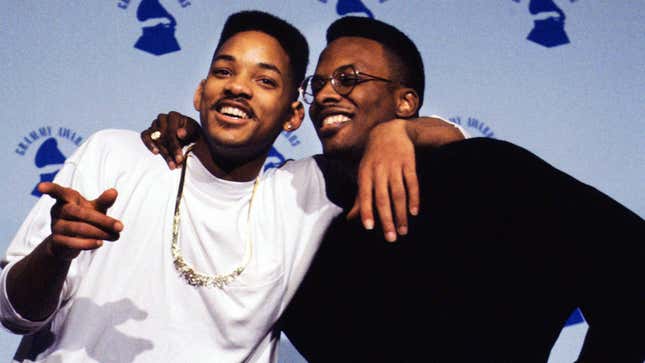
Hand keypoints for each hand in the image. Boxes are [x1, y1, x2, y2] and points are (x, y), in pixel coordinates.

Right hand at [39, 182, 122, 260]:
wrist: (71, 242)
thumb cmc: (85, 218)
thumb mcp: (95, 209)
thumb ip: (103, 201)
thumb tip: (114, 191)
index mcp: (66, 199)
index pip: (57, 191)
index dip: (50, 189)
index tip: (40, 187)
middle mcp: (58, 211)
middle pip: (80, 213)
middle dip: (103, 220)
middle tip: (121, 226)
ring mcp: (56, 226)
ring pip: (78, 228)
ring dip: (100, 233)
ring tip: (116, 236)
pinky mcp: (57, 241)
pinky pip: (72, 242)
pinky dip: (88, 243)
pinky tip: (100, 243)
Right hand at [140, 111, 200, 168]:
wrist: (188, 134)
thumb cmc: (192, 132)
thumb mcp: (194, 131)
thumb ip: (188, 131)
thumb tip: (179, 133)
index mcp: (173, 116)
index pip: (171, 132)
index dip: (175, 146)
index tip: (179, 158)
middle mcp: (162, 118)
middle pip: (163, 137)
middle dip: (169, 153)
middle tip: (175, 165)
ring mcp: (154, 124)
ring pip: (155, 140)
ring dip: (163, 153)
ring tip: (171, 164)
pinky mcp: (149, 131)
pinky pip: (145, 136)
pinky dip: (149, 144)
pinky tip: (156, 152)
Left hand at [347, 119, 418, 242]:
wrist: (389, 130)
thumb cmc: (373, 158)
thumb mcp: (364, 174)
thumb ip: (361, 197)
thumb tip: (351, 218)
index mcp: (365, 173)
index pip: (365, 195)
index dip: (366, 211)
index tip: (368, 228)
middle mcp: (379, 170)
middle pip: (382, 198)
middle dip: (386, 220)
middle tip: (390, 238)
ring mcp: (394, 166)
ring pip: (398, 193)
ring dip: (401, 214)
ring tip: (403, 231)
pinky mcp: (408, 162)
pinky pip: (412, 182)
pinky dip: (414, 198)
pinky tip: (414, 212)